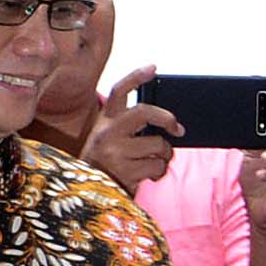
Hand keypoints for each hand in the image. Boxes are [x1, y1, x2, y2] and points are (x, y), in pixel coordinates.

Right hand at [81, 64, 183, 191]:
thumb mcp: (109, 141)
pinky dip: (159, 171)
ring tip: (154, 162)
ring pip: (157, 144)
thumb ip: (129, 129)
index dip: (137, 77)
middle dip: (166, 118)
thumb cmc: (104, 167)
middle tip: (177, 128)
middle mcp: (107, 133)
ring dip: (164, 155)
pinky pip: (157, 165)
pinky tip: (149, 176)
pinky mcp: (125, 170)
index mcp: (104, 122)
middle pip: (144, 112)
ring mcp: (115, 151)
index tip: (154, 68)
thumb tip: (165, 124)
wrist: (87, 197)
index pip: (119, 91)